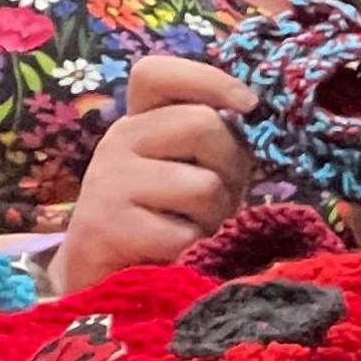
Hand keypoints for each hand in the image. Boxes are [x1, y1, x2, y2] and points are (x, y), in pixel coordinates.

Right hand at [54, 56, 256, 292]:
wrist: (108, 286)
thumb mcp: (194, 173)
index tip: (249, 105)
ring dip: (215, 217)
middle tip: (218, 201)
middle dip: (230, 166)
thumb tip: (255, 116)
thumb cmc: (167, 223)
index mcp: (141, 122)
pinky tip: (174, 258)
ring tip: (194, 232)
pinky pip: (183, 235)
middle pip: (202, 124)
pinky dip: (194, 252)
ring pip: (202, 185)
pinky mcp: (105, 227)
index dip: (209, 79)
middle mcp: (119, 141)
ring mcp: (108, 182)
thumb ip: (215, 143)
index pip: (156, 74)